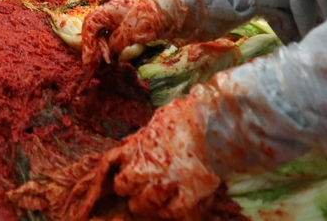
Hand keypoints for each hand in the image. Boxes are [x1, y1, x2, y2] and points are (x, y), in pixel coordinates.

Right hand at [80, 0, 184, 68]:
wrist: (171, 12)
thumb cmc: (151, 18)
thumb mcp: (131, 31)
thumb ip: (116, 41)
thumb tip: (108, 52)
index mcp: (109, 11)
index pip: (90, 24)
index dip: (87, 43)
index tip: (89, 61)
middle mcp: (111, 14)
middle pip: (93, 29)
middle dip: (92, 47)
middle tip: (93, 65)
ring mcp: (119, 21)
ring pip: (102, 34)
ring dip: (100, 49)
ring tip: (102, 64)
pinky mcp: (127, 28)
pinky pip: (112, 38)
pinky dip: (109, 49)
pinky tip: (112, 58)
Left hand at [105, 92, 221, 218]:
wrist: (214, 122)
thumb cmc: (188, 115)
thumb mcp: (160, 118)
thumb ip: (146, 134)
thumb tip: (136, 141)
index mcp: (139, 145)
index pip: (112, 162)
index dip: (113, 170)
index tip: (119, 173)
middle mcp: (149, 165)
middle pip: (123, 186)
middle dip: (127, 189)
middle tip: (134, 190)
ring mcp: (168, 180)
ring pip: (144, 203)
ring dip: (144, 204)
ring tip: (147, 203)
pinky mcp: (189, 192)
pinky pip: (172, 211)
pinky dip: (170, 212)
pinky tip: (171, 208)